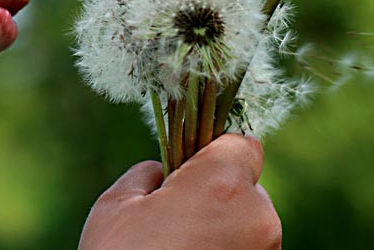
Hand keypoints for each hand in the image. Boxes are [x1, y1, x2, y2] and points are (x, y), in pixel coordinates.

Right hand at [79, 134, 280, 249]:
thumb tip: (162, 173)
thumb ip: (148, 174)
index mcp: (222, 186)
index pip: (241, 144)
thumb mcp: (116, 205)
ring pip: (248, 226)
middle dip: (216, 195)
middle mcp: (258, 219)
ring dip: (222, 230)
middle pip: (246, 188)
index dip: (214, 151)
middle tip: (175, 216)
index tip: (189, 167)